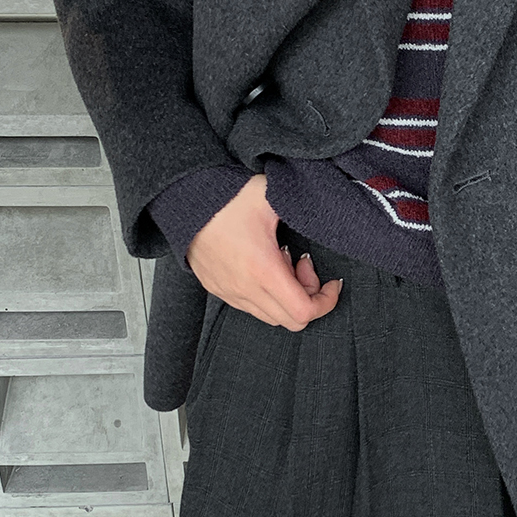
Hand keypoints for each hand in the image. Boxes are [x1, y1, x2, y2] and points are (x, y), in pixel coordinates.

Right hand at [185, 173, 342, 329]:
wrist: (184, 199)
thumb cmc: (226, 196)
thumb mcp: (272, 195)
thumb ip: (301, 205)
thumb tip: (321, 211)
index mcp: (263, 270)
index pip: (304, 312)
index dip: (326, 301)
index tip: (332, 283)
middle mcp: (245, 289)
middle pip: (291, 321)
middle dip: (308, 297)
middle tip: (304, 266)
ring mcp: (229, 292)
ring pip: (270, 315)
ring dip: (285, 295)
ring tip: (282, 262)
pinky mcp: (218, 289)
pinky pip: (250, 306)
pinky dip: (266, 293)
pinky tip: (263, 264)